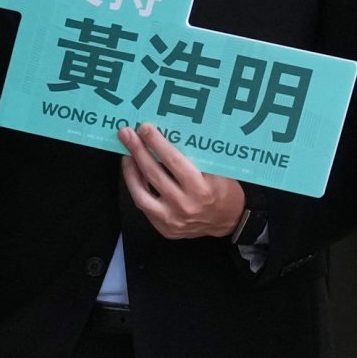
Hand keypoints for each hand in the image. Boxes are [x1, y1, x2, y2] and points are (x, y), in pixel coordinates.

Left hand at [118, 125, 247, 239]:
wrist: (230, 221)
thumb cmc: (225, 191)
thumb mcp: (218, 171)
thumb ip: (196, 157)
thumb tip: (169, 134)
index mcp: (201, 188)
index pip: (173, 161)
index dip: (156, 143)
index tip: (144, 129)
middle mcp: (185, 205)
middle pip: (154, 174)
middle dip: (138, 151)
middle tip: (127, 134)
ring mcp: (173, 220)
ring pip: (141, 194)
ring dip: (130, 171)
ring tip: (125, 154)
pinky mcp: (165, 228)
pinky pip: (144, 206)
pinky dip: (136, 188)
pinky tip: (134, 173)